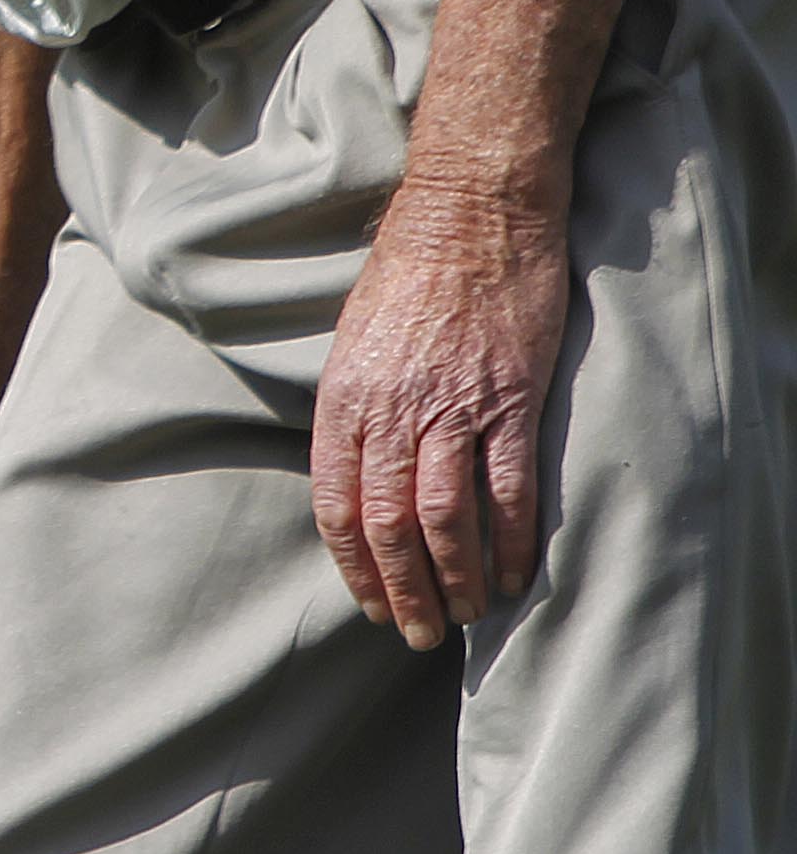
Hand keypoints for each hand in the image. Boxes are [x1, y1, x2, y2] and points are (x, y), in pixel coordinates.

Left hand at [310, 180, 570, 646]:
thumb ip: (352, 412)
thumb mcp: (352, 344)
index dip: (354, 567)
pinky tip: (516, 573)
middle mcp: (391, 413)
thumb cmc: (406, 277)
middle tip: (419, 635)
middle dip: (404, 592)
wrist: (468, 218)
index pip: (336, 507)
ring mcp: (453, 409)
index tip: (371, 606)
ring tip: (468, 616)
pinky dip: (513, 541)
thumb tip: (354, 477)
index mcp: (343, 402)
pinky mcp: (511, 402)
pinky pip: (509, 489)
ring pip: (446, 519)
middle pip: (389, 525)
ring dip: (456, 579)